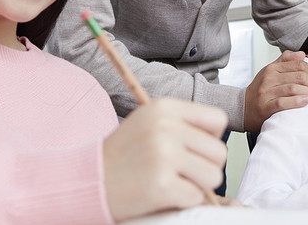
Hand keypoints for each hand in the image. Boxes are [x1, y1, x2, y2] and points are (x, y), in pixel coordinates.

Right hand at [103, 98, 227, 221]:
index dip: (211, 138)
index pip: (218, 119)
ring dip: (198, 185)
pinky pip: (195, 197)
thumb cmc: (123, 154)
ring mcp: (162, 155)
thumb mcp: (150, 122)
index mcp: (164, 107)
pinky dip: (183, 200)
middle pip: (219, 151)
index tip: (194, 148)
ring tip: (174, 181)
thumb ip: (183, 124)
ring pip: (213, 176)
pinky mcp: (160, 185)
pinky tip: (163, 193)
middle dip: (207, 166)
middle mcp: (165, 127)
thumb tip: (219, 141)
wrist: (88, 179)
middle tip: (183, 171)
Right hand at [243, 50, 307, 131]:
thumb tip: (302, 54)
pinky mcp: (265, 107)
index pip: (298, 65)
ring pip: (293, 88)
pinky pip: (282, 102)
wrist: (242, 107)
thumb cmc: (260, 90)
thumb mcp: (270, 71)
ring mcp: (266, 92)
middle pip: (299, 76)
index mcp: (272, 68)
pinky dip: (296, 101)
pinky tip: (306, 102)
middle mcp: (269, 78)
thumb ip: (285, 61)